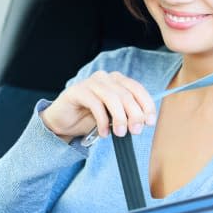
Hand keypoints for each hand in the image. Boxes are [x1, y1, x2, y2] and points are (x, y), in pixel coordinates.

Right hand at [39, 71, 156, 142]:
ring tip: (120, 133)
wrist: (63, 121)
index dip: (146, 105)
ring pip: (113, 98)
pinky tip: (103, 133)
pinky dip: (102, 121)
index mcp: (117, 81)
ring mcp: (91, 83)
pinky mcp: (78, 91)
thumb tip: (143, 121)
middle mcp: (106, 78)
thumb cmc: (89, 118)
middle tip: (136, 131)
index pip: (137, 89)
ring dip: (120, 118)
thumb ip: (126, 115)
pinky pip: (95, 104)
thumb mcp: (113, 117)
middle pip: (126, 94)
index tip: (150, 122)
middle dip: (134, 114)